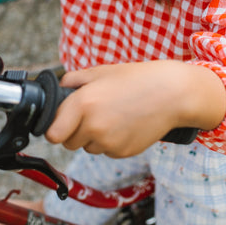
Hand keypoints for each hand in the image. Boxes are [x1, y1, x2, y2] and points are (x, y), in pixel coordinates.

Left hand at [45, 61, 225, 157]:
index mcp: (83, 103)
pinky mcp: (123, 152)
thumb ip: (73, 81)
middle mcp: (93, 126)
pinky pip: (106, 151)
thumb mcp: (100, 72)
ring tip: (112, 116)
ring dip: (93, 137)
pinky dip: (111, 142)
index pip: (52, 134)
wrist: (172, 94)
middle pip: (68, 143)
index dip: (54, 128)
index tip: (59, 124)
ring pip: (88, 148)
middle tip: (90, 115)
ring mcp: (109, 142)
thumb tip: (56, 90)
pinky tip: (124, 125)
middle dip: (74, 132)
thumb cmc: (136, 79)